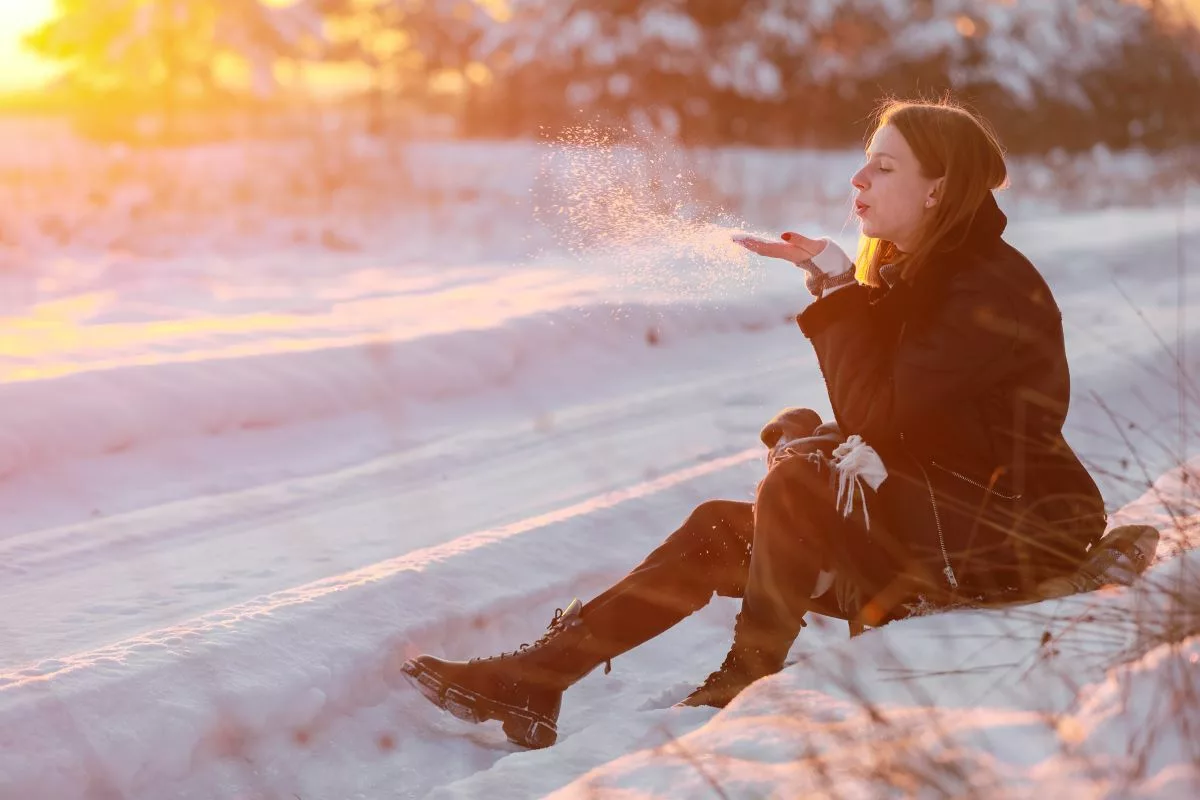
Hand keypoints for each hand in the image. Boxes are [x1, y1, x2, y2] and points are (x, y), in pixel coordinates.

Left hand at [733, 232, 853, 276]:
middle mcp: (785, 254)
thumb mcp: (815, 247)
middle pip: (762, 248)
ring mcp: (787, 255)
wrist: (835, 269)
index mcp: (788, 252)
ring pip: (766, 249)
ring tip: (739, 239)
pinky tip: (754, 243)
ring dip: (752, 244)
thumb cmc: (827, 257)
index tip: (738, 240)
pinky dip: (761, 244)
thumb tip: (783, 234)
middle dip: (748, 243)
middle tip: (733, 238)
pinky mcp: (790, 253)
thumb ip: (800, 240)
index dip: (752, 243)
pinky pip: (771, 248)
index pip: (766, 247)